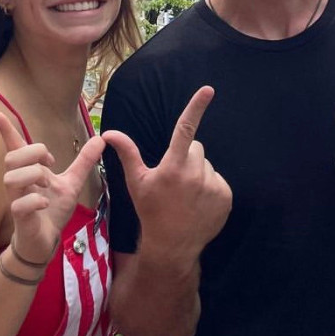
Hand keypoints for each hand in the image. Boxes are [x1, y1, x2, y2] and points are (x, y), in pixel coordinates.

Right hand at [0, 112, 104, 262]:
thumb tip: (101, 139)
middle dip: (33, 154)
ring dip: (33, 175)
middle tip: (50, 164)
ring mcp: (16, 199)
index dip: (6, 130)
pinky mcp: (19, 217)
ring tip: (47, 185)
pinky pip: (19, 203)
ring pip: (11, 177)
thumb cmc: (53, 210)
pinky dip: (35, 200)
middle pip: (12, 156)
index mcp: (29, 170)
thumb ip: (84, 161)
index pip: (14, 146)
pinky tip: (45, 203)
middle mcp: (19, 182)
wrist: (47, 240)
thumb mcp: (72, 182)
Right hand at [102, 86, 231, 263]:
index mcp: (173, 166)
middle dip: (186, 157)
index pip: (185, 129)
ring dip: (198, 173)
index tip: (208, 90)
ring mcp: (213, 185)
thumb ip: (127, 153)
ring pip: (207, 164)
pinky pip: (218, 180)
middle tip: (174, 179)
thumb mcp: (137, 182)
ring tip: (186, 195)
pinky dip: (210, 187)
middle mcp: (195, 173)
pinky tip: (198, 203)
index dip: (196, 106)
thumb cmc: (151, 210)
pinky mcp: (225, 196)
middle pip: (195, 148)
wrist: (172, 245)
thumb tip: (109, 133)